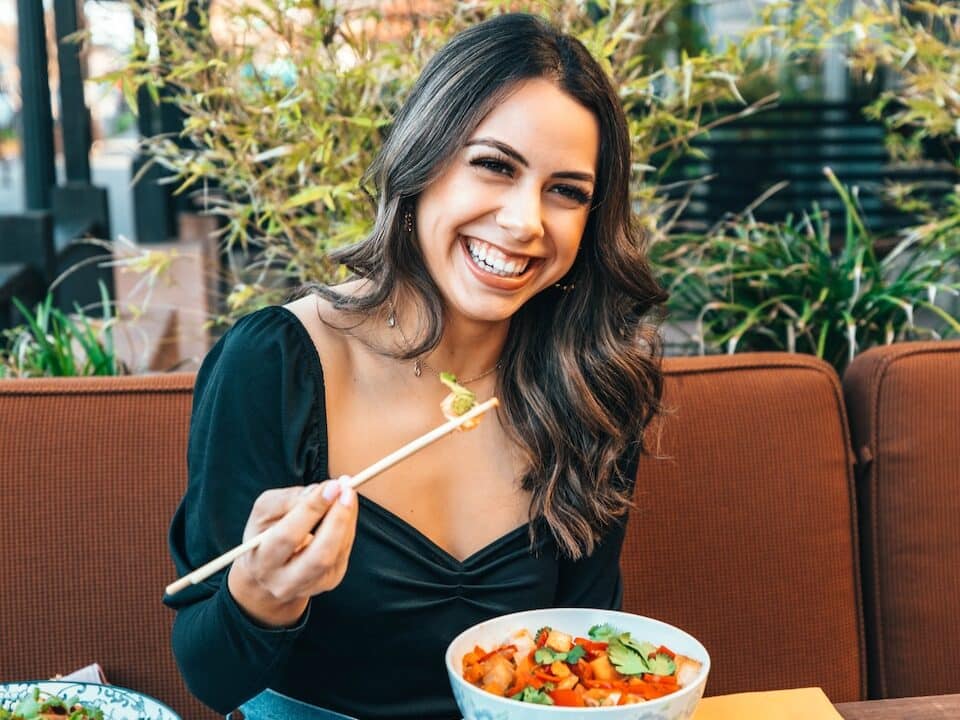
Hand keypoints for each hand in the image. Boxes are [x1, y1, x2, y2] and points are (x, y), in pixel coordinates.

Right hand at [227, 476, 357, 626]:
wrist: (267, 575)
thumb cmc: (265, 535)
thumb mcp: (263, 512)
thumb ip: (286, 500)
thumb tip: (320, 491)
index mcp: (262, 562)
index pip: (289, 536)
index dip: (312, 509)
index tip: (332, 485)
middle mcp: (285, 581)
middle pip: (319, 555)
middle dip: (337, 519)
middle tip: (347, 490)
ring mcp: (310, 585)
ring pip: (336, 553)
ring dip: (347, 520)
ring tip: (347, 494)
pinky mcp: (329, 581)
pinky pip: (344, 551)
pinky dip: (348, 527)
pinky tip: (345, 509)